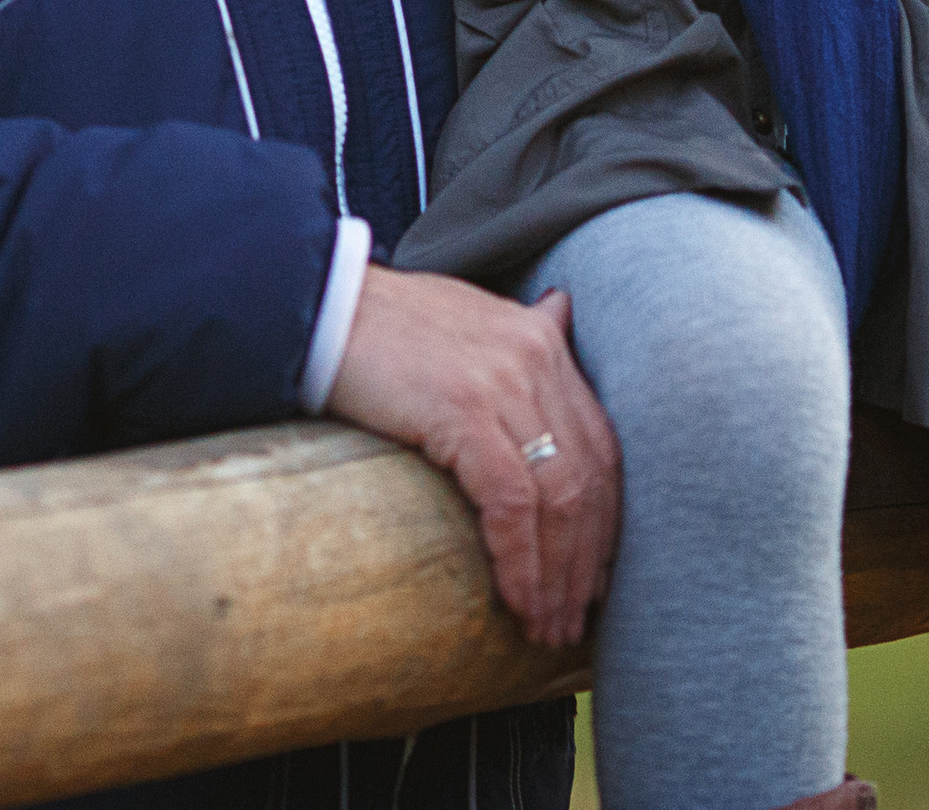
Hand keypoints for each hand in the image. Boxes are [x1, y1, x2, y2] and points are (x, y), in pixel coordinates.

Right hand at [326, 263, 617, 648]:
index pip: (601, 446)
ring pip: (559, 498)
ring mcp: (502, 380)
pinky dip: (519, 559)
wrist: (322, 304)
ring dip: (557, 575)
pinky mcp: (463, 409)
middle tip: (572, 619)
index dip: (606, 521)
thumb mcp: (469, 314)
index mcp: (541, 338)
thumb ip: (518, 329)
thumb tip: (562, 311)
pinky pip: (511, 501)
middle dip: (586, 560)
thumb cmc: (385, 322)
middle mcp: (535, 356)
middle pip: (588, 478)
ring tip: (546, 624)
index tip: (595, 576)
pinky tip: (516, 597)